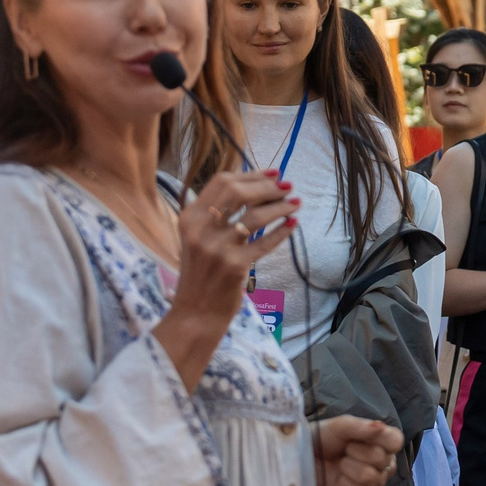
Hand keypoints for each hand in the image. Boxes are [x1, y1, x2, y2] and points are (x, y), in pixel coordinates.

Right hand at [155, 170, 296, 388]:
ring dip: (281, 207)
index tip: (274, 173)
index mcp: (189, 217)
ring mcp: (217, 248)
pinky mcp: (235, 266)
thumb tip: (254, 187)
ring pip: (256, 216)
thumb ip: (216, 214)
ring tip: (295, 204)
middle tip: (288, 187)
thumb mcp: (197, 238)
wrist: (195, 311)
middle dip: (268, 187)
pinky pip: (266, 243)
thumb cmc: (201, 273)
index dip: (252, 174)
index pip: (223, 182)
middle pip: (239, 193)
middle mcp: (200, 229)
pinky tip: (293, 225)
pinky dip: (282, 232)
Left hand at [316, 416, 402, 485]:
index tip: (360, 437)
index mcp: (383, 443)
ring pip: (371, 478)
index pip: (397, 441)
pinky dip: (344, 484)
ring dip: (349, 469)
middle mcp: (384, 464)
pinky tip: (339, 478)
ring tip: (341, 464)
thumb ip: (361, 426)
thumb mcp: (341, 426)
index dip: (380, 439)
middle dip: (356, 453)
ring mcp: (374, 483)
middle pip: (382, 461)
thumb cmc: (324, 438)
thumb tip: (380, 426)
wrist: (304, 456)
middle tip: (344, 450)